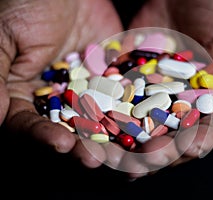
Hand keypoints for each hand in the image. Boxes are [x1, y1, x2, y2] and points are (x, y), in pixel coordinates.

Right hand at [0, 0, 122, 166]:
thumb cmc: (26, 3)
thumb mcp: (5, 36)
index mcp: (24, 93)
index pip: (29, 124)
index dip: (43, 136)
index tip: (60, 144)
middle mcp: (57, 98)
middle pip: (68, 129)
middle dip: (82, 145)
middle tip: (96, 159)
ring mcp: (87, 90)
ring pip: (98, 120)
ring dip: (110, 138)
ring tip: (123, 153)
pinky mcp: (110, 79)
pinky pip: (122, 98)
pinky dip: (131, 112)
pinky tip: (142, 125)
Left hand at [121, 0, 212, 177]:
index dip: (206, 138)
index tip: (192, 147)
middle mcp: (193, 102)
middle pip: (180, 134)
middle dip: (164, 150)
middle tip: (147, 161)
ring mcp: (163, 94)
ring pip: (149, 126)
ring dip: (135, 144)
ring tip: (120, 160)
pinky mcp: (139, 81)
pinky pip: (125, 102)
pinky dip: (114, 118)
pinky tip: (102, 132)